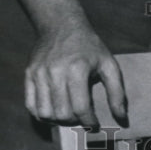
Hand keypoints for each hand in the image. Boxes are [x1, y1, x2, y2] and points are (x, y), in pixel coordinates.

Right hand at [24, 15, 127, 129]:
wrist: (61, 25)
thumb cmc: (89, 47)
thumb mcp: (108, 64)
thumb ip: (117, 92)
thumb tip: (121, 118)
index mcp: (77, 69)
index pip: (81, 108)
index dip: (90, 122)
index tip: (94, 124)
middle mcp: (56, 72)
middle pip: (62, 113)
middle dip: (74, 122)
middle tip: (81, 117)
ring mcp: (39, 74)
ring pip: (45, 113)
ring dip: (57, 120)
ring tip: (67, 115)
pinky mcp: (29, 74)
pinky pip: (31, 105)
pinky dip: (42, 115)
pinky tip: (53, 111)